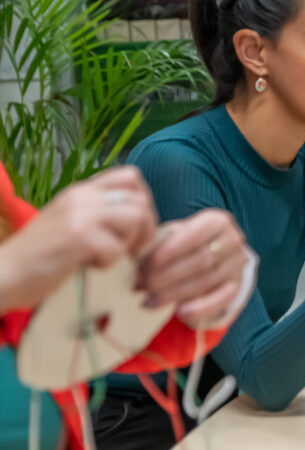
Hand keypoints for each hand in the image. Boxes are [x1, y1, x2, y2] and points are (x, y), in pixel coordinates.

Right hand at [0, 167, 157, 311]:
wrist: (3, 273)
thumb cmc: (40, 254)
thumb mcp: (70, 221)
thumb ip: (99, 212)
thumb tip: (140, 217)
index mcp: (81, 191)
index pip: (131, 176)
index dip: (143, 201)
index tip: (135, 225)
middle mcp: (82, 197)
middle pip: (140, 200)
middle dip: (145, 228)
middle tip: (130, 248)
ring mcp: (80, 215)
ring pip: (135, 219)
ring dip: (129, 243)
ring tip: (107, 256)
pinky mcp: (79, 238)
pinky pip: (118, 247)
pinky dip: (110, 262)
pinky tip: (91, 266)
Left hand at [138, 209, 251, 328]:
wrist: (214, 253)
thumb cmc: (185, 242)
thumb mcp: (177, 234)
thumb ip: (162, 242)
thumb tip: (137, 258)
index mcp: (218, 221)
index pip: (195, 234)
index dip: (171, 249)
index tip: (147, 264)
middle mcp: (232, 240)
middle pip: (200, 260)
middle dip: (167, 275)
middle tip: (141, 285)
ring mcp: (236, 264)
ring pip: (206, 280)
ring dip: (175, 292)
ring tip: (149, 300)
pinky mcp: (236, 286)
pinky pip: (220, 299)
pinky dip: (200, 308)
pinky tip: (179, 313)